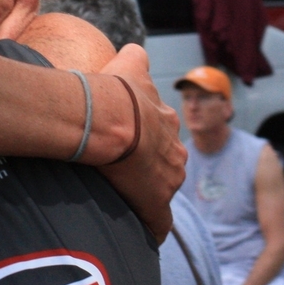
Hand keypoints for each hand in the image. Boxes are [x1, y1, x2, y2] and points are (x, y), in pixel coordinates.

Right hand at [97, 44, 185, 241]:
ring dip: (146, 193)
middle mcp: (174, 150)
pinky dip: (151, 227)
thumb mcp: (128, 64)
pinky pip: (157, 222)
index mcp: (166, 121)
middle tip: (123, 169)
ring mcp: (168, 178)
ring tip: (122, 196)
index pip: (160, 133)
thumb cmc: (114, 91)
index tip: (128, 141)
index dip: (143, 137)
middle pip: (166, 161)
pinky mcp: (155, 202)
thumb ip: (135, 57)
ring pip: (162, 188)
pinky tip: (142, 234)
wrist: (109, 117)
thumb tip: (134, 50)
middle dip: (150, 167)